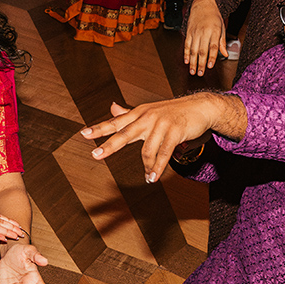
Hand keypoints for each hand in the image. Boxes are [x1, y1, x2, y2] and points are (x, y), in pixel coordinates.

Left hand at [82, 98, 216, 182]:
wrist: (200, 106)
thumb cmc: (172, 111)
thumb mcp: (149, 111)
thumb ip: (129, 114)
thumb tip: (111, 107)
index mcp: (139, 113)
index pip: (116, 122)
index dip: (100, 128)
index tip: (84, 134)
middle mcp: (147, 117)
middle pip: (125, 134)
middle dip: (110, 145)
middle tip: (96, 155)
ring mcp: (161, 123)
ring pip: (147, 150)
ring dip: (147, 166)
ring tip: (148, 177)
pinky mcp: (174, 131)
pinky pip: (163, 153)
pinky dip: (158, 167)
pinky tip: (153, 177)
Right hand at [183, 0, 225, 75]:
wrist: (203, 5)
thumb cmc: (214, 17)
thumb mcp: (221, 28)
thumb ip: (222, 42)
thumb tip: (225, 54)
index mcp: (214, 31)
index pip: (213, 46)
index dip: (211, 57)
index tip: (209, 66)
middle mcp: (204, 32)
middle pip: (202, 50)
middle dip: (201, 63)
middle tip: (200, 73)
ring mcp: (195, 32)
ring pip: (193, 50)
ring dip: (192, 62)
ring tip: (193, 71)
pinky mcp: (188, 32)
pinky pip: (187, 45)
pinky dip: (186, 53)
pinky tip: (186, 61)